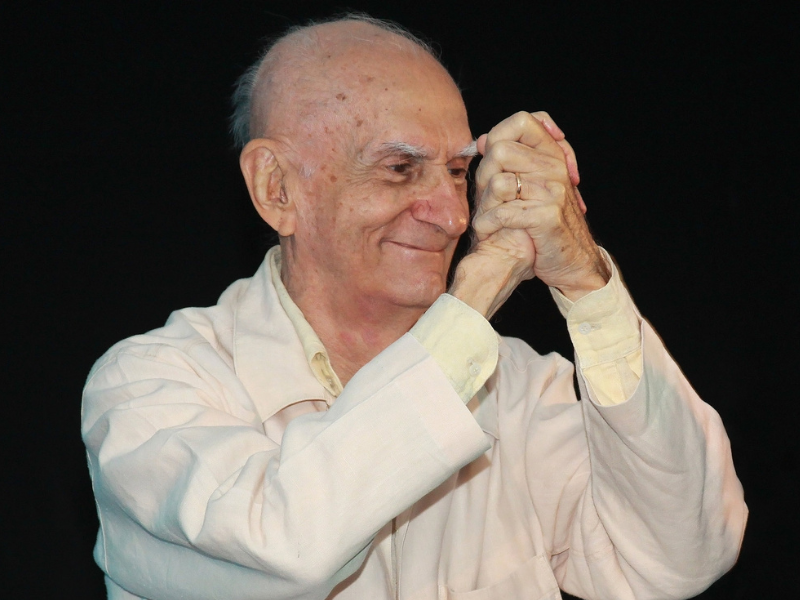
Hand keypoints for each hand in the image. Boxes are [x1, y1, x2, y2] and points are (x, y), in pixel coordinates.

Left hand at [449, 111, 608, 316]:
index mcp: (552, 156)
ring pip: (498, 182)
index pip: (522, 120)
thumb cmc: (546, 226)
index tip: (493, 157)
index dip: (499, 133)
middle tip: (486, 198)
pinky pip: (503, 212)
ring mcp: (553, 191)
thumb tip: (482, 139)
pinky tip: (487, 232)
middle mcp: (555, 168)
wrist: (574, 263)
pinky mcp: (547, 216)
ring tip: (485, 218)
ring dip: (483, 205)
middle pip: (500, 150)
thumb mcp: (533, 189)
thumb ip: (510, 163)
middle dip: (484, 176)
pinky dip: (487, 224)